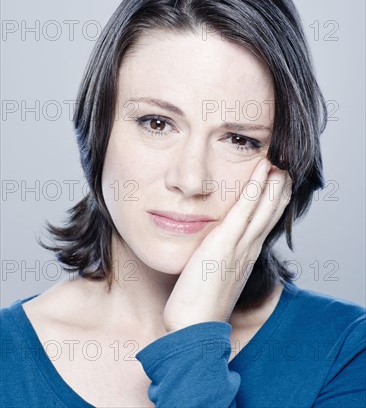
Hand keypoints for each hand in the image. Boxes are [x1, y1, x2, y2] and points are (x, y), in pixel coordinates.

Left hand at [163, 158, 292, 331]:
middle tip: (285, 165)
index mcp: (246, 255)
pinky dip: (255, 187)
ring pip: (265, 207)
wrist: (194, 329)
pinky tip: (262, 170)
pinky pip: (245, 210)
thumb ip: (219, 260)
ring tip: (278, 160)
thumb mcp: (215, 277)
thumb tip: (213, 250)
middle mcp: (249, 248)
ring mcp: (240, 246)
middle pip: (272, 211)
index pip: (266, 221)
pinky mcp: (225, 244)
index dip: (274, 199)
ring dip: (273, 181)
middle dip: (280, 187)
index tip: (277, 180)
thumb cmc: (198, 305)